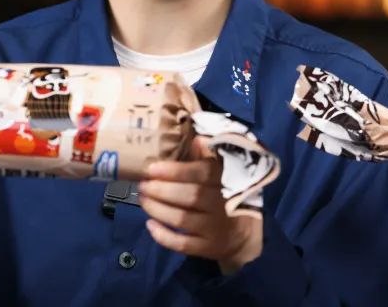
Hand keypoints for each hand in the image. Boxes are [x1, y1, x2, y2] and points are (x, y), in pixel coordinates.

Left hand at [139, 136, 261, 273]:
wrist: (244, 231)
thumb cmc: (227, 192)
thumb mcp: (225, 171)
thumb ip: (208, 156)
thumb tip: (195, 139)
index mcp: (226, 180)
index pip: (202, 173)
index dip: (176, 171)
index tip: (152, 168)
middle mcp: (222, 204)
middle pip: (189, 196)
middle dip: (161, 190)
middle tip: (143, 184)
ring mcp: (214, 228)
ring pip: (182, 219)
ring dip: (157, 209)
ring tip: (143, 199)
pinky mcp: (208, 248)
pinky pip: (182, 244)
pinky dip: (163, 236)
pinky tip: (149, 225)